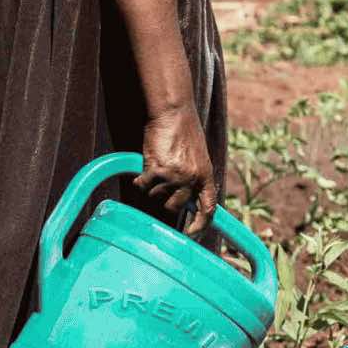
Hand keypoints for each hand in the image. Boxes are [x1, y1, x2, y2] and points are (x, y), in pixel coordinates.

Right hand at [136, 103, 214, 229]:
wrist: (173, 112)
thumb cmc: (185, 131)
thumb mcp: (199, 156)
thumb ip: (195, 178)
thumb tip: (188, 199)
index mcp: (206, 176)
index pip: (207, 210)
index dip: (200, 226)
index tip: (191, 235)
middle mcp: (192, 179)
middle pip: (174, 206)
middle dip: (165, 198)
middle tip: (162, 182)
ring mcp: (174, 176)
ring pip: (156, 196)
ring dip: (153, 185)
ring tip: (157, 165)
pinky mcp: (157, 170)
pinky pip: (143, 186)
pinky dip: (140, 179)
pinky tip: (144, 168)